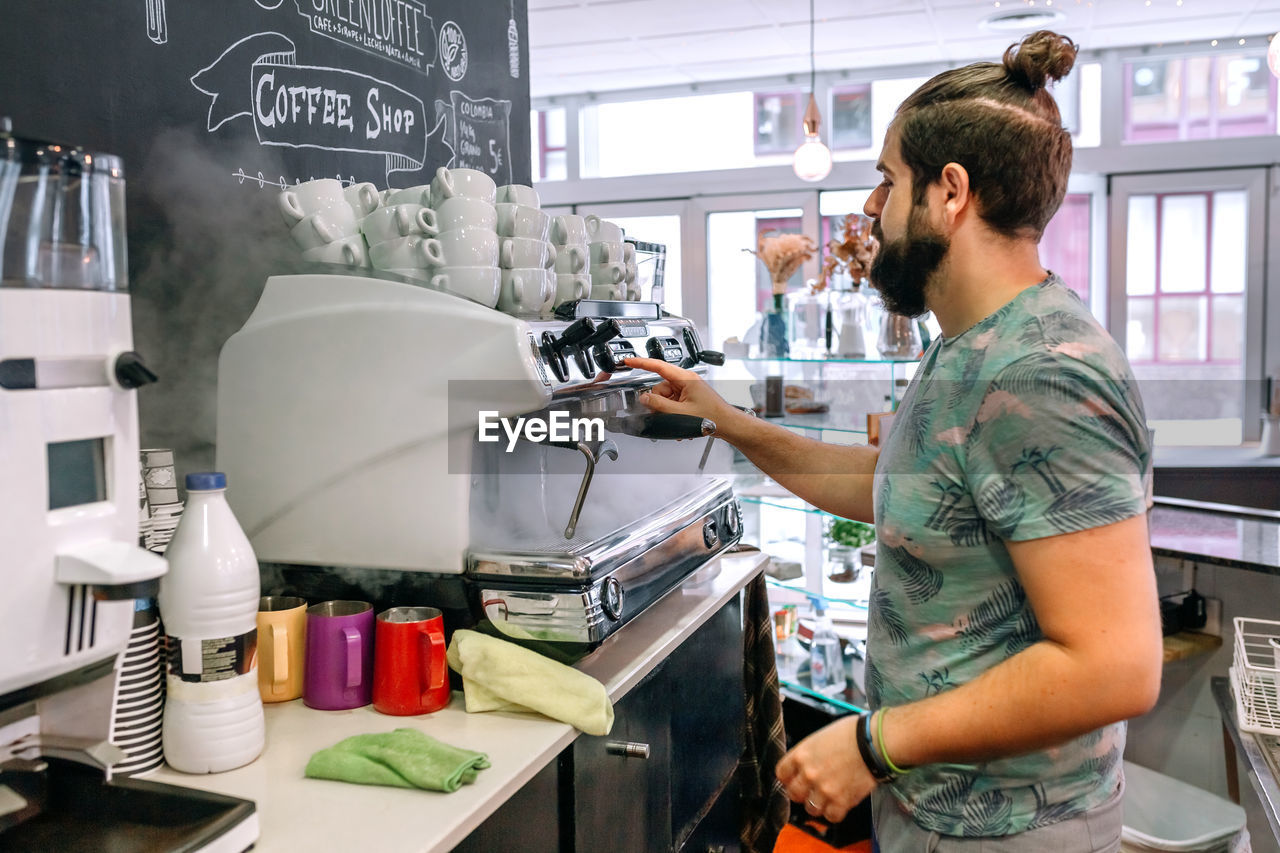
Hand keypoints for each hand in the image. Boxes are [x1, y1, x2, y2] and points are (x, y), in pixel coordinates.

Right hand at [623, 356, 744, 437]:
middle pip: (659, 387)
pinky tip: (680, 422)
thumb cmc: (713, 416)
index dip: (640, 362)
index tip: (628, 360)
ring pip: (664, 397)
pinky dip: (672, 413)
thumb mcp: (681, 412)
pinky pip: (672, 404)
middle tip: (663, 413)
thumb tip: (645, 398)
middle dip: (657, 402)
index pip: (658, 366)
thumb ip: (659, 405)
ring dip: (666, 411)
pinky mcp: (688, 399)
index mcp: (685, 378)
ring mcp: (687, 390)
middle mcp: (686, 381)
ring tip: (676, 420)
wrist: (728, 424)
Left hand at [775, 715, 875, 823]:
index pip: (781, 774)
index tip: (793, 779)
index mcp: (801, 755)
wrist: (874, 743)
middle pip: (793, 794)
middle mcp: (809, 774)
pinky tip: (839, 803)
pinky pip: (831, 816)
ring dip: (818, 804)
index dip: (788, 778)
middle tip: (810, 790)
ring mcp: (824, 789)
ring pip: (811, 808)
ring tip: (827, 797)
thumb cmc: (851, 733)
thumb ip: (809, 754)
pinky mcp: (842, 801)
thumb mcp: (820, 737)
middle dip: (801, 792)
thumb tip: (804, 765)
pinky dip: (834, 812)